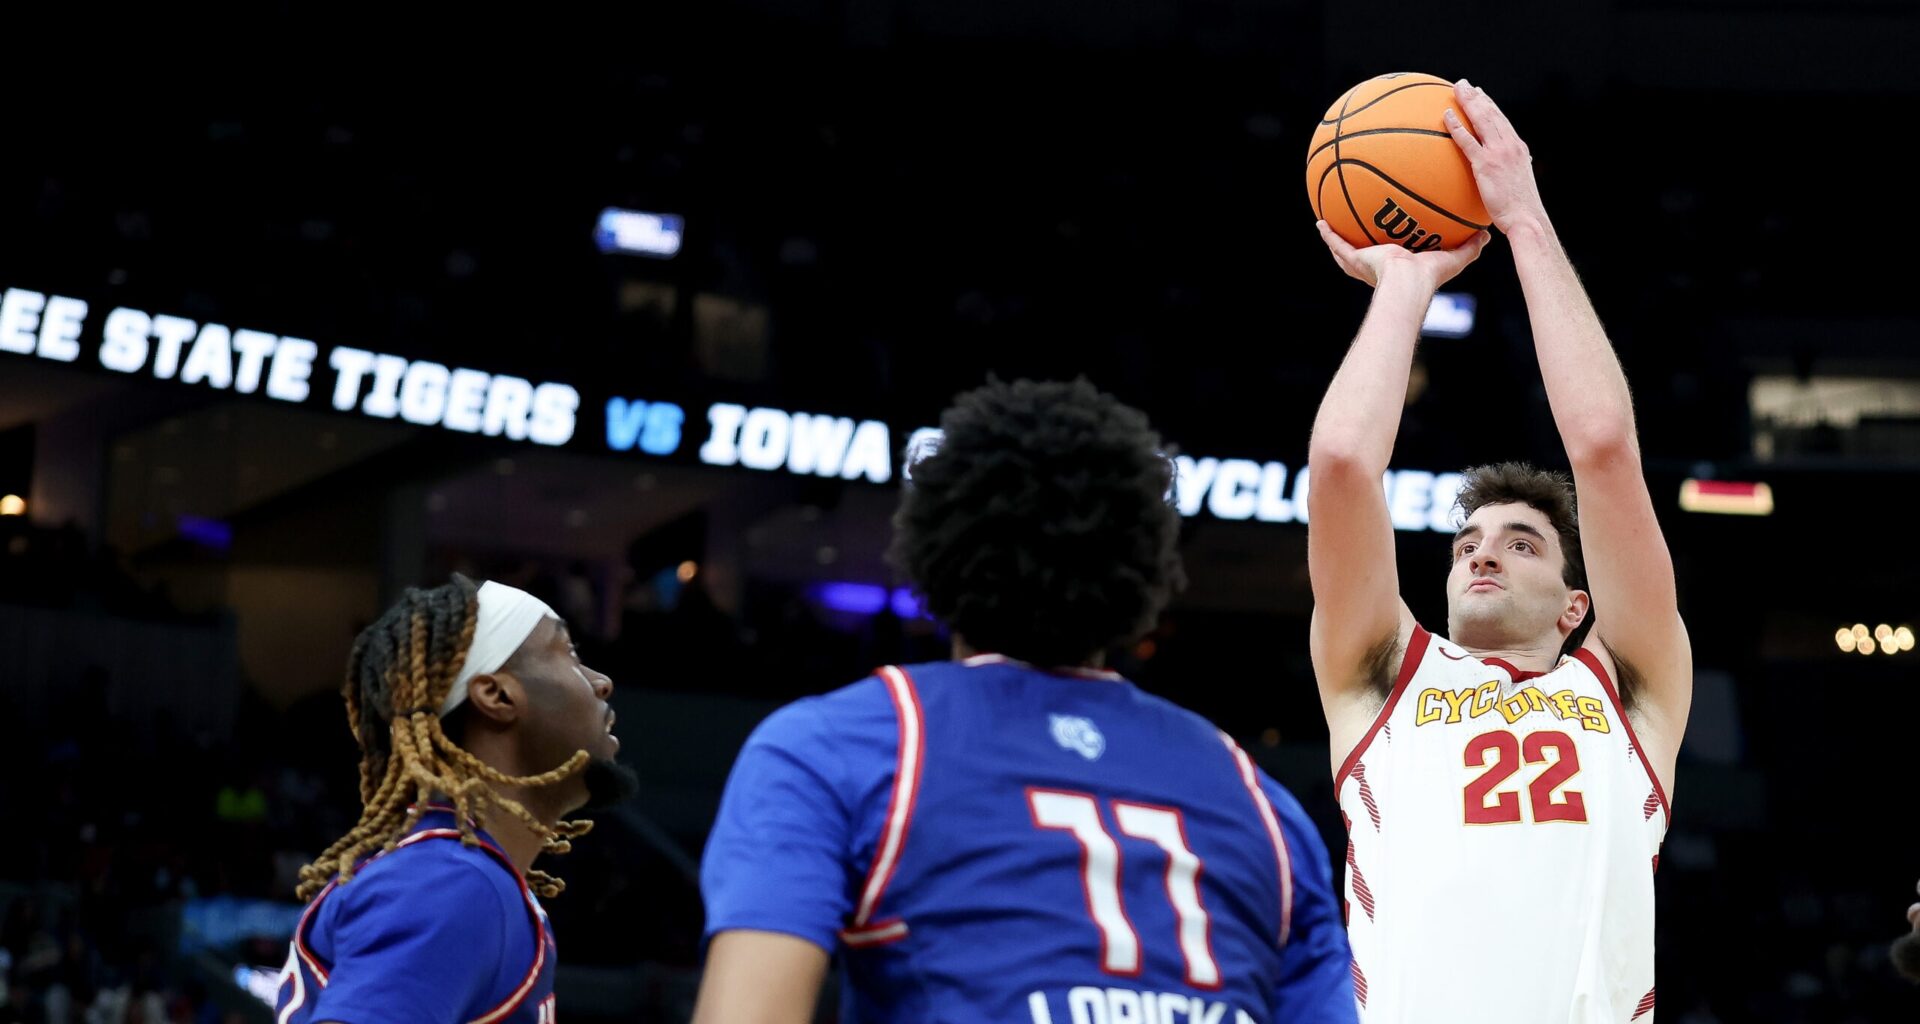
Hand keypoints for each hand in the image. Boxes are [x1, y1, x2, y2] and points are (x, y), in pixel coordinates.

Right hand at [1317, 219, 1490, 290]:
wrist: (1407, 283)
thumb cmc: (1429, 277)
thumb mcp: (1455, 258)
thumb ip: (1470, 246)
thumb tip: (1486, 233)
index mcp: (1400, 267)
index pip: (1394, 256)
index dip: (1393, 246)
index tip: (1392, 234)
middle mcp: (1379, 266)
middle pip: (1365, 253)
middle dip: (1360, 243)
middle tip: (1356, 227)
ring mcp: (1364, 263)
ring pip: (1346, 250)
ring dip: (1337, 239)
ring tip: (1329, 223)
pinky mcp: (1355, 259)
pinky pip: (1337, 245)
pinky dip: (1328, 235)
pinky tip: (1320, 222)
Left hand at [1444, 80, 1548, 234]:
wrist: (1526, 217)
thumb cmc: (1520, 208)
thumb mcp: (1517, 184)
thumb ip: (1508, 173)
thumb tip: (1501, 174)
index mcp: (1518, 148)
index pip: (1502, 120)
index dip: (1490, 105)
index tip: (1480, 94)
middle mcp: (1510, 145)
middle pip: (1491, 113)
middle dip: (1477, 96)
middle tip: (1463, 84)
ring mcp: (1498, 152)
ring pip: (1481, 120)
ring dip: (1468, 101)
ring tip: (1455, 89)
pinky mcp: (1486, 164)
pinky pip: (1467, 141)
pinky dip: (1457, 126)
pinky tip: (1446, 115)